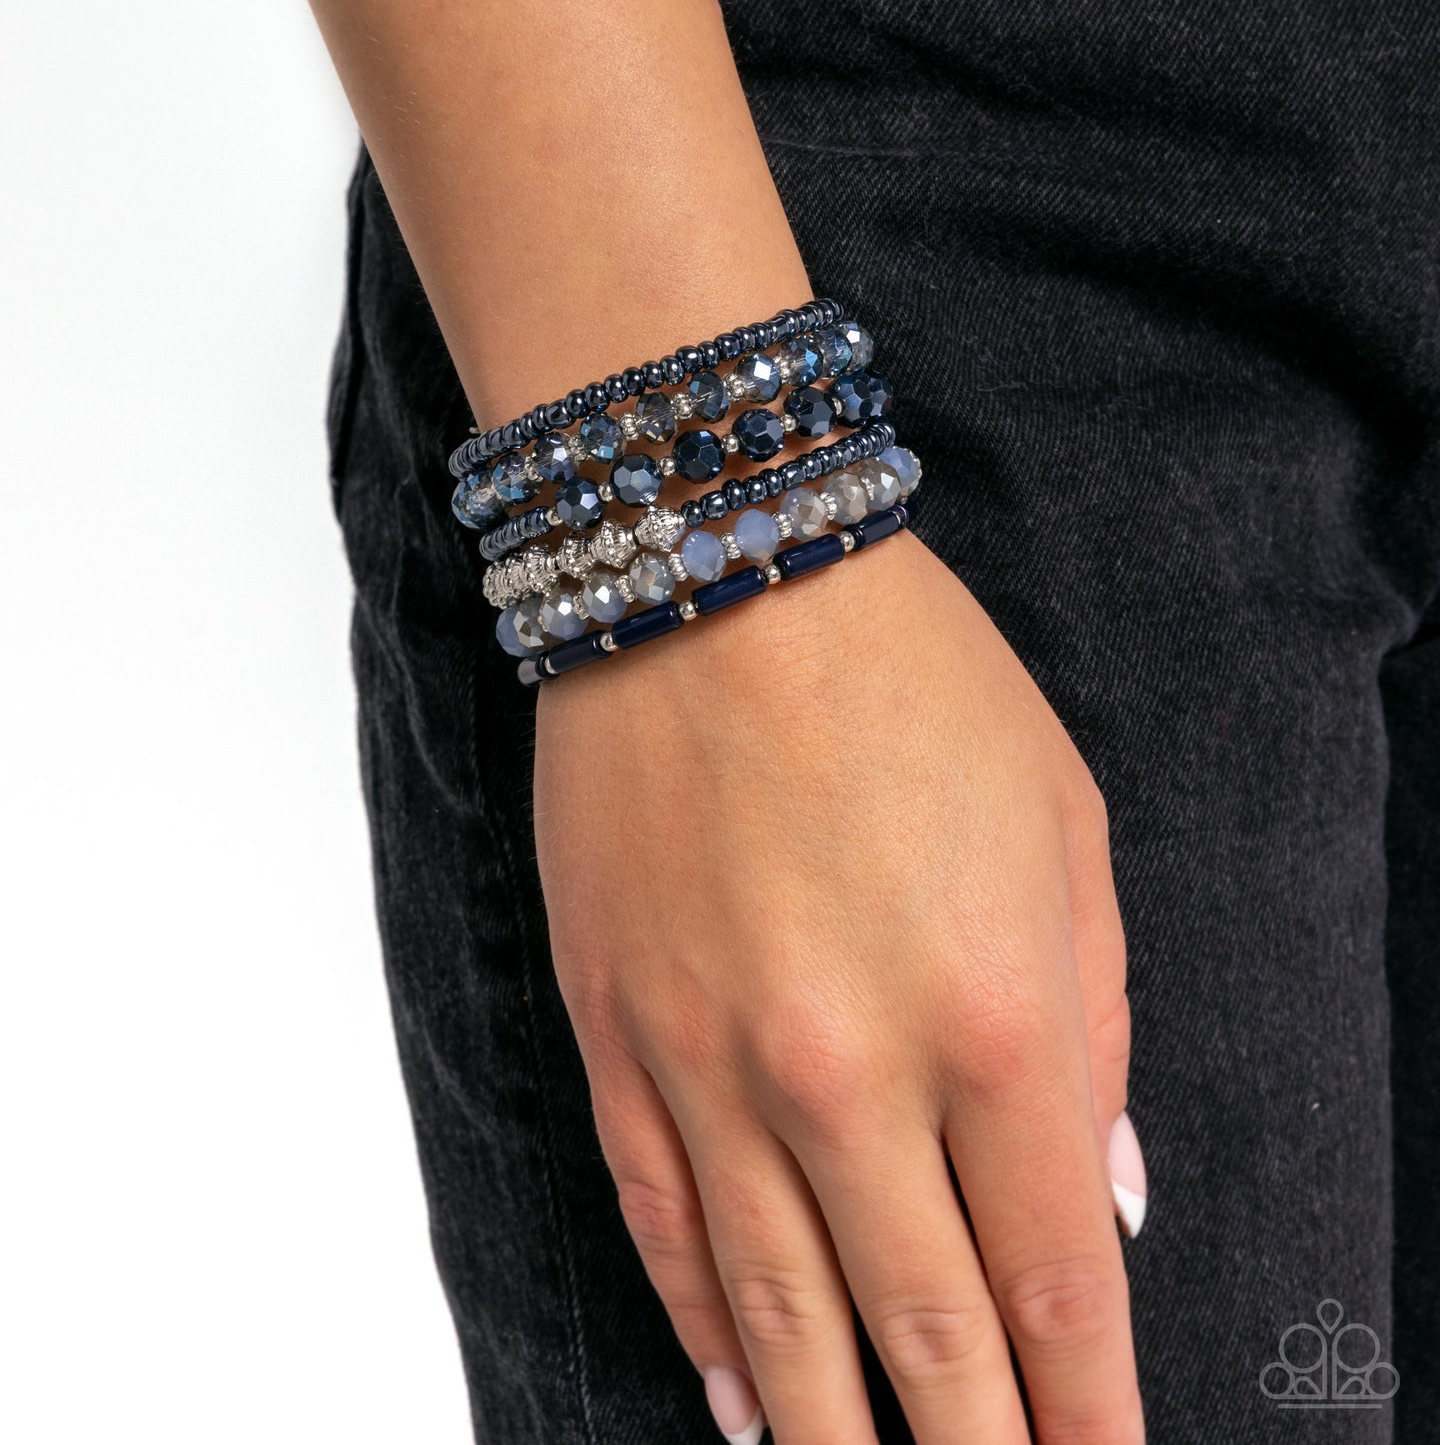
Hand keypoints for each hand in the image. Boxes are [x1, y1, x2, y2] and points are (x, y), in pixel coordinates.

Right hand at [535, 529, 1142, 1443]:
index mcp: (995, 1017)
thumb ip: (1097, 1022)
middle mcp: (850, 1073)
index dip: (1086, 1407)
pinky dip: (702, 1322)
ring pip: (778, 1309)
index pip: (1055, 1279)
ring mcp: (714, 1061)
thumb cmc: (910, 675)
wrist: (714, 565)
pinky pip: (661, 1219)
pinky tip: (734, 1388)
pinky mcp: (616, 1030)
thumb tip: (1106, 1187)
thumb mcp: (1064, 824)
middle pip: (923, 1330)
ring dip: (830, 1426)